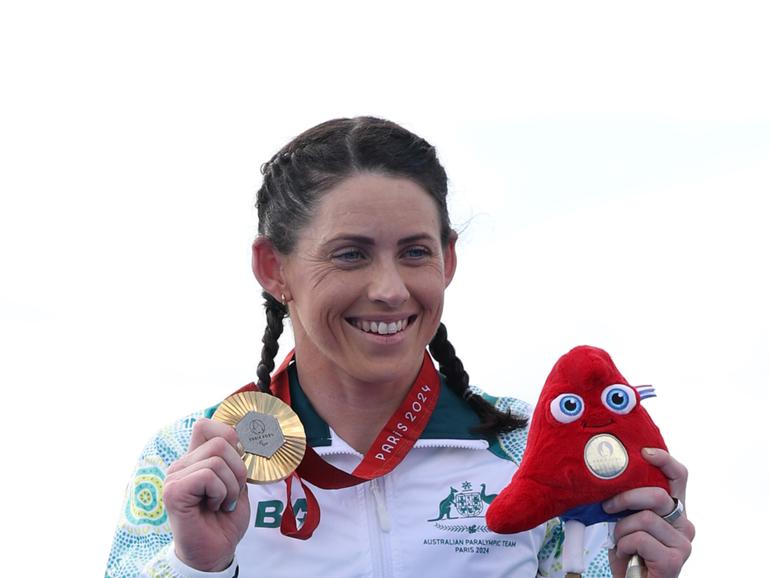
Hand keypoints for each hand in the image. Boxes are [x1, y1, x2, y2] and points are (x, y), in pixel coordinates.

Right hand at [163, 418, 249, 571]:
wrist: (216, 551)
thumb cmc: (225, 519)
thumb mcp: (237, 483)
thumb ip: (235, 458)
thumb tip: (243, 435)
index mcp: (195, 460)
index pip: (206, 425)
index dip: (229, 436)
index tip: (238, 462)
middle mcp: (181, 465)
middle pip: (220, 440)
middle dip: (238, 469)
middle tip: (232, 493)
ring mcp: (174, 477)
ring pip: (217, 459)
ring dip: (231, 485)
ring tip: (223, 503)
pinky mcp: (173, 492)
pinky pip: (208, 475)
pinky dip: (220, 493)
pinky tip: (214, 507)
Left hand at [603, 448, 694, 577]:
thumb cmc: (629, 550)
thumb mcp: (627, 518)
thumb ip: (630, 501)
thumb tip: (608, 475)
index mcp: (674, 509)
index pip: (679, 476)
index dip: (664, 460)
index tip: (644, 452)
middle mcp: (685, 524)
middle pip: (657, 495)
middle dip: (625, 499)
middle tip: (607, 507)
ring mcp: (683, 543)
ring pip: (645, 518)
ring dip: (622, 530)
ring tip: (621, 541)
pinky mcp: (674, 560)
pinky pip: (639, 538)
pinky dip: (624, 546)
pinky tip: (626, 555)